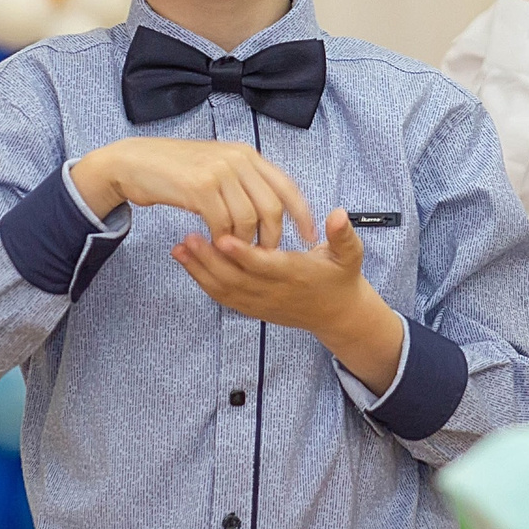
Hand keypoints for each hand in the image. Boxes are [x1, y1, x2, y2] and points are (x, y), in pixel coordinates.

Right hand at [71, 138, 317, 246]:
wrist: (135, 162)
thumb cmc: (175, 169)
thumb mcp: (216, 165)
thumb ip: (241, 182)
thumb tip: (267, 211)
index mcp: (246, 155)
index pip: (286, 186)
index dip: (302, 214)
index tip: (310, 238)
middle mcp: (238, 159)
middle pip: (271, 207)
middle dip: (273, 237)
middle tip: (267, 256)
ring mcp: (219, 172)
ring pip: (248, 219)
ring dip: (245, 243)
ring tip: (236, 253)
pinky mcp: (200, 188)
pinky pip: (222, 223)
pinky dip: (222, 241)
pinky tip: (216, 246)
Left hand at [174, 210, 404, 392]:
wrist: (337, 314)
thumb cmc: (341, 277)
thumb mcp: (350, 254)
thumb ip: (343, 235)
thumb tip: (338, 214)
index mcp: (296, 275)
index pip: (265, 265)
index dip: (243, 254)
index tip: (223, 237)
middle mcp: (275, 292)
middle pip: (236, 279)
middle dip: (210, 260)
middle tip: (188, 238)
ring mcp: (261, 303)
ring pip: (225, 290)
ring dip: (200, 270)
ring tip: (179, 248)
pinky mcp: (252, 308)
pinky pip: (223, 298)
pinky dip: (203, 281)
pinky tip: (187, 262)